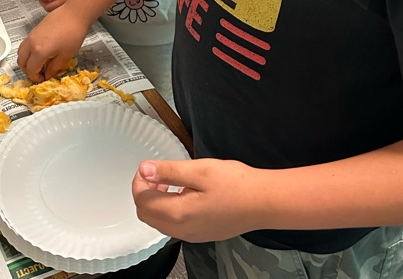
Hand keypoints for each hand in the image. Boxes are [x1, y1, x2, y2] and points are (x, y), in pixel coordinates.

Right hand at [17, 6, 89, 80]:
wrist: (74, 13)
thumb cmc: (73, 35)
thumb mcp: (66, 55)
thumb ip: (54, 67)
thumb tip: (47, 75)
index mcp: (39, 52)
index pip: (31, 70)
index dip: (36, 78)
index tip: (43, 79)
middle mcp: (31, 44)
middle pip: (21, 62)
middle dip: (28, 70)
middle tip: (39, 73)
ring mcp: (31, 36)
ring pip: (20, 52)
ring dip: (26, 61)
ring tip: (38, 64)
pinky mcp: (34, 30)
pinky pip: (24, 45)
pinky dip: (27, 52)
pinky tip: (40, 53)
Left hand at [132, 158, 265, 242]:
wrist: (263, 202)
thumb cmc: (235, 184)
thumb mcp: (199, 169)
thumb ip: (169, 171)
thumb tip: (144, 170)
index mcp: (179, 214)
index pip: (142, 201)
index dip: (139, 181)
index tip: (148, 167)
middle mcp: (183, 230)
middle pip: (146, 215)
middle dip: (144, 193)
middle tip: (155, 175)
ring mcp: (192, 235)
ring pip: (159, 223)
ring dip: (155, 202)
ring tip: (168, 182)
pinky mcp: (201, 234)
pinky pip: (173, 226)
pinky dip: (168, 210)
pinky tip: (182, 193)